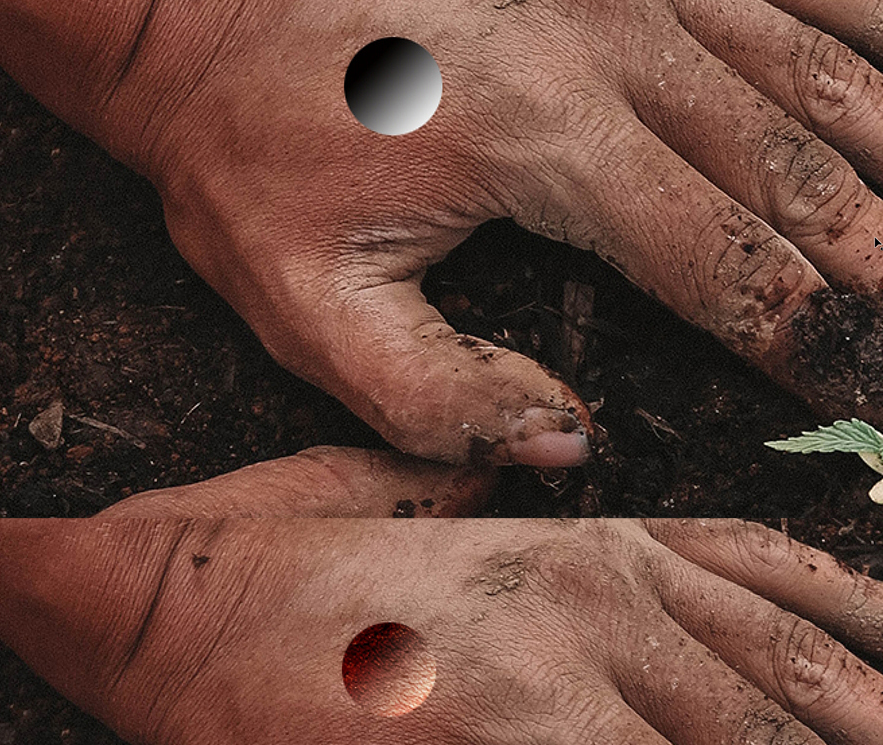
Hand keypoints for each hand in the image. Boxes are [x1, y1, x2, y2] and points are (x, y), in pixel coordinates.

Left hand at [0, 0, 882, 465]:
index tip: (864, 387)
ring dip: (882, 148)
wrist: (189, 11)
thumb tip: (565, 443)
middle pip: (796, 164)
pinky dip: (853, 33)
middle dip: (876, 254)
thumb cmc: (244, 156)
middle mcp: (609, 44)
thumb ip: (434, 395)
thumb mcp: (306, 306)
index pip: (721, 260)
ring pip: (811, 65)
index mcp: (542, 143)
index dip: (809, 333)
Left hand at [0, 462, 882, 744]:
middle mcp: (591, 618)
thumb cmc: (249, 727)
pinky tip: (881, 628)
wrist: (199, 594)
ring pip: (788, 648)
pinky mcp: (595, 529)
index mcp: (539, 710)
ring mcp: (601, 558)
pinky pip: (742, 549)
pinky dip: (833, 594)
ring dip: (878, 720)